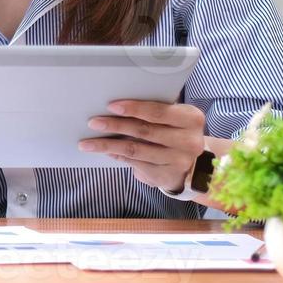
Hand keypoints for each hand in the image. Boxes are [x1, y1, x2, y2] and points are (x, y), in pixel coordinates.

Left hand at [80, 100, 206, 192]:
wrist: (194, 165)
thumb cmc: (176, 132)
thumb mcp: (175, 118)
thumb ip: (154, 111)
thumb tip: (115, 107)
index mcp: (191, 119)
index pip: (158, 112)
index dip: (133, 108)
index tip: (110, 106)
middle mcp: (188, 141)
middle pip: (144, 131)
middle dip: (115, 125)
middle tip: (93, 122)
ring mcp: (178, 161)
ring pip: (136, 150)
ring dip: (108, 145)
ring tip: (87, 142)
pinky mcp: (166, 176)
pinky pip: (135, 163)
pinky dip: (117, 156)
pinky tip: (104, 151)